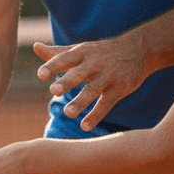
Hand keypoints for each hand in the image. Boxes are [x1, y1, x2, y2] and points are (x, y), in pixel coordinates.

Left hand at [34, 32, 151, 132]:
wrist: (138, 50)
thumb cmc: (101, 52)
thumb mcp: (81, 49)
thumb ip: (58, 52)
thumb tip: (35, 47)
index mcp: (82, 53)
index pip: (65, 58)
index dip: (53, 66)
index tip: (41, 75)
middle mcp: (94, 64)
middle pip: (79, 73)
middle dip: (67, 81)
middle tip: (54, 91)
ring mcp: (107, 77)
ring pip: (93, 90)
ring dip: (80, 102)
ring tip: (68, 113)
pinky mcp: (119, 89)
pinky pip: (106, 103)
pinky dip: (96, 115)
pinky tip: (84, 126)